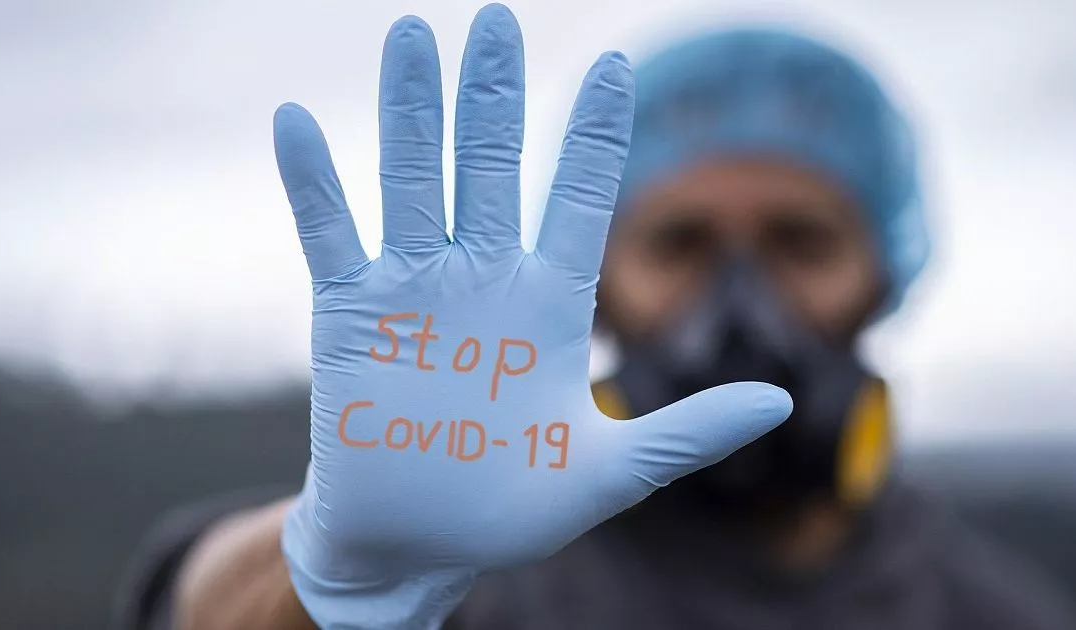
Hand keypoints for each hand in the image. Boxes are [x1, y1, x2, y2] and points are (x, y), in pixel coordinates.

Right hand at [276, 5, 791, 628]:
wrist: (419, 546)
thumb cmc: (511, 508)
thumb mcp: (611, 472)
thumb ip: (687, 433)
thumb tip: (780, 405)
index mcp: (549, 304)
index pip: (576, 197)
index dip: (593, 133)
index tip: (615, 66)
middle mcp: (482, 280)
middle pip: (490, 166)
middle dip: (493, 95)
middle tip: (497, 16)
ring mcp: (413, 292)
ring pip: (412, 179)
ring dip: (409, 111)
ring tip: (412, 34)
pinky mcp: (351, 318)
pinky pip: (330, 237)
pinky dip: (312, 183)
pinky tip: (295, 122)